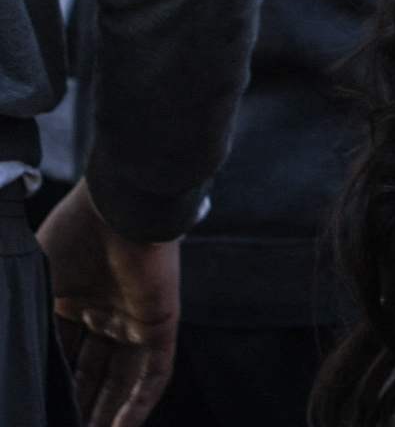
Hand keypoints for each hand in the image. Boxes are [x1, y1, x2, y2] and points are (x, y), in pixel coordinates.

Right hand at [37, 181, 177, 426]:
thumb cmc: (73, 233)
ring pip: (123, 382)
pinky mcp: (162, 323)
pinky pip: (154, 373)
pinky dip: (138, 403)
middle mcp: (107, 314)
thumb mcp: (35, 282)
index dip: (53, 386)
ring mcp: (135, 319)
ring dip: (108, 415)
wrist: (117, 207)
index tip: (38, 412)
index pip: (63, 356)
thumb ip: (24, 314)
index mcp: (75, 301)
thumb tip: (6, 345)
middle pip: (94, 374)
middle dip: (81, 408)